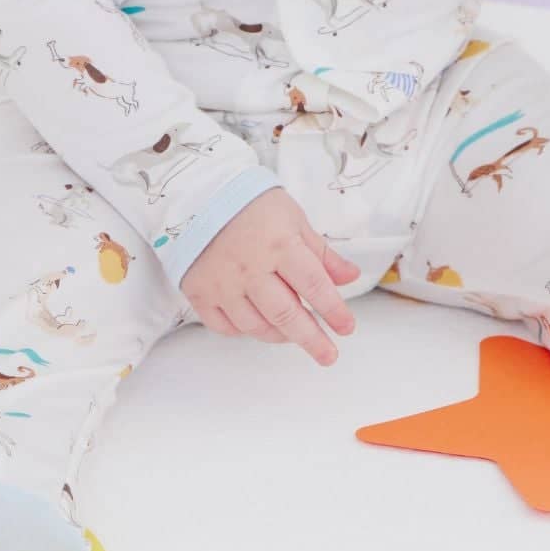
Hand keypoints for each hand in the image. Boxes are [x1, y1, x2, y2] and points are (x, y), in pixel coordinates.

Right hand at [179, 187, 360, 365]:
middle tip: (328, 354)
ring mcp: (223, 283)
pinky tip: (258, 326)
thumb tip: (349, 276)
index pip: (314, 285)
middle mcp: (251, 268)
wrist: (200, 195)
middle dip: (311, 339)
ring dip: (280, 335)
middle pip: (286, 314)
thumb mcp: (294, 219)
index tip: (346, 328)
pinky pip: (224, 327)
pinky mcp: (200, 292)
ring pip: (256, 326)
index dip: (333, 310)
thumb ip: (321, 253)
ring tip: (294, 335)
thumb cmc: (251, 204)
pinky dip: (244, 332)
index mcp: (279, 245)